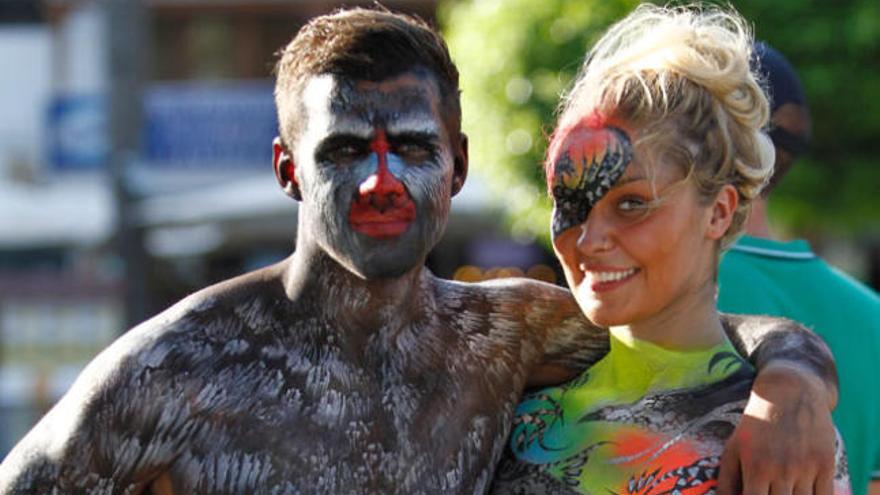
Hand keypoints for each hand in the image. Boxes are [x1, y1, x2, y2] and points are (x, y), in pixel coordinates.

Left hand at [717, 361, 836, 494]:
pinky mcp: (826, 463)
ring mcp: (805, 467)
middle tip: (771, 492)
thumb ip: (727, 479)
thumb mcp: (734, 446)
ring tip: (785, 491)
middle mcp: (781, 468)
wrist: (790, 391)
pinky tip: (805, 493)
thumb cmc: (756, 422)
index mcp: (755, 466)